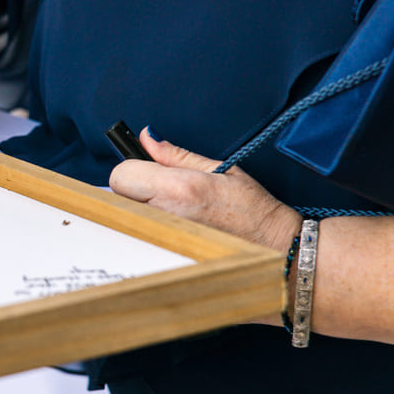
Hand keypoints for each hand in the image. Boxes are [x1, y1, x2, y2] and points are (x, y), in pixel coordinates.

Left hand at [108, 129, 301, 251]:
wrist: (274, 249)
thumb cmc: (252, 209)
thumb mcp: (219, 169)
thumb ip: (175, 154)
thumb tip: (146, 137)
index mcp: (179, 189)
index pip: (121, 175)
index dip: (132, 169)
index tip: (147, 171)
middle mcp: (166, 216)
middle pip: (119, 197)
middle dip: (135, 190)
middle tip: (164, 192)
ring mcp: (162, 240)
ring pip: (127, 218)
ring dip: (140, 211)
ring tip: (174, 210)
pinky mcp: (164, 256)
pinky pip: (139, 238)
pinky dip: (148, 230)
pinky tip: (174, 228)